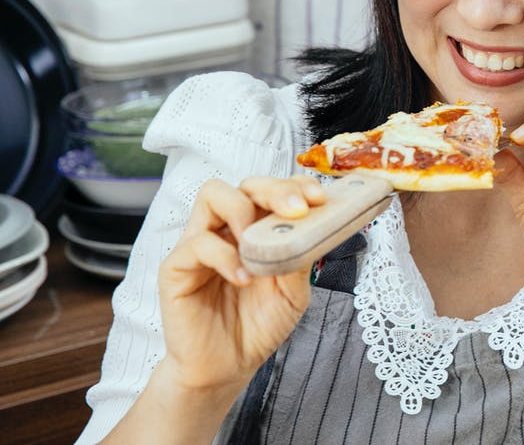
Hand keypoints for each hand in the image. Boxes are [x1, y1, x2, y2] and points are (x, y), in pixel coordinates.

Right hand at [156, 175, 324, 391]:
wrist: (227, 367)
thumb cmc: (258, 326)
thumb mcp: (293, 292)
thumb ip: (300, 258)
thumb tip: (312, 228)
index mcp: (255, 230)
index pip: (271, 190)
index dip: (295, 185)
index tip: (319, 199)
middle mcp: (226, 230)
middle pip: (243, 184)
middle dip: (274, 189)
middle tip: (297, 210)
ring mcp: (199, 245)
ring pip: (212, 196)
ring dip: (244, 212)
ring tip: (261, 244)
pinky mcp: (176, 267)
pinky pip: (197, 244)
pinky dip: (225, 257)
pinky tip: (244, 279)